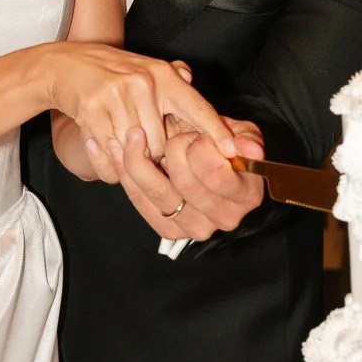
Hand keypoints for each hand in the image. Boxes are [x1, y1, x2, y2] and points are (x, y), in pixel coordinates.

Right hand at [45, 44, 234, 166]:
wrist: (63, 66)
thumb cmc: (110, 73)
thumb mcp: (145, 70)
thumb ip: (171, 81)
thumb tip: (191, 80)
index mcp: (162, 75)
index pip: (197, 106)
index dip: (216, 131)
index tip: (233, 151)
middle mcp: (144, 83)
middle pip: (163, 144)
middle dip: (153, 151)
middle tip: (137, 137)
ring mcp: (118, 96)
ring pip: (137, 150)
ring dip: (127, 154)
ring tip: (116, 135)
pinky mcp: (93, 111)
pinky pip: (110, 153)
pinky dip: (107, 159)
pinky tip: (101, 140)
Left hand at [96, 115, 265, 241]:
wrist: (211, 168)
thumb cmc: (227, 148)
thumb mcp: (242, 135)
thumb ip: (245, 138)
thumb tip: (245, 148)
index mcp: (246, 195)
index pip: (214, 172)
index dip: (199, 146)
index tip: (195, 132)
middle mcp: (224, 218)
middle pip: (184, 182)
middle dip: (172, 148)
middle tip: (170, 132)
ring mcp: (195, 228)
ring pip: (157, 194)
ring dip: (138, 161)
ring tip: (129, 135)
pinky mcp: (169, 230)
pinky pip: (141, 202)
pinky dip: (126, 175)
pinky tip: (116, 151)